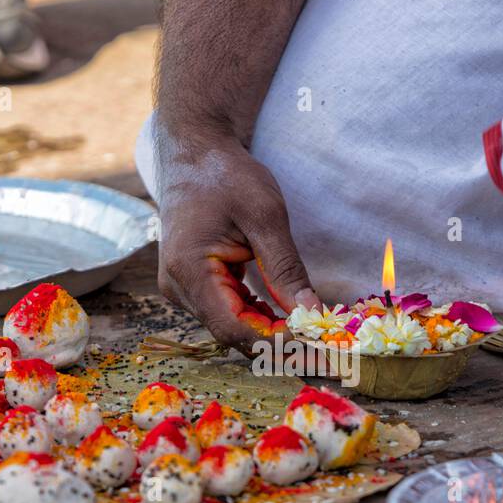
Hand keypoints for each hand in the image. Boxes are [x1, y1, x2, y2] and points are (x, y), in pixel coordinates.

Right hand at [156, 129, 320, 354]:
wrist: (195, 152)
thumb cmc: (226, 175)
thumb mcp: (265, 217)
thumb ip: (286, 268)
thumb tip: (311, 313)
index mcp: (189, 270)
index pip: (233, 328)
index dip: (274, 344)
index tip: (314, 345)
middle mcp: (179, 287)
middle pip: (232, 333)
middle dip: (278, 344)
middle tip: (323, 350)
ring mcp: (184, 288)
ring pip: (232, 326)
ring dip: (271, 332)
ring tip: (312, 334)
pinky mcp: (195, 284)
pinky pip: (229, 311)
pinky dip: (259, 316)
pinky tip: (287, 314)